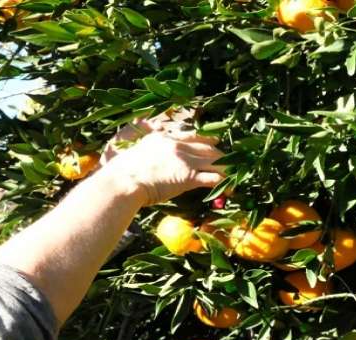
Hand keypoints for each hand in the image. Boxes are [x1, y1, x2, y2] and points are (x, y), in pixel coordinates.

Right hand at [98, 112, 225, 206]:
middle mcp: (177, 146)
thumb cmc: (121, 172)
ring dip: (227, 169)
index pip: (193, 135)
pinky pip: (213, 177)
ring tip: (234, 177)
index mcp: (164, 138)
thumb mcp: (134, 152)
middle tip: (230, 164)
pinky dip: (223, 183)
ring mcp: (184, 160)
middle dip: (221, 156)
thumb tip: (149, 153)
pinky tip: (228, 188)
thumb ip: (146, 149)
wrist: (123, 181)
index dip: (207, 140)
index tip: (216, 142)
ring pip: (215, 161)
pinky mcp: (188, 177)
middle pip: (208, 147)